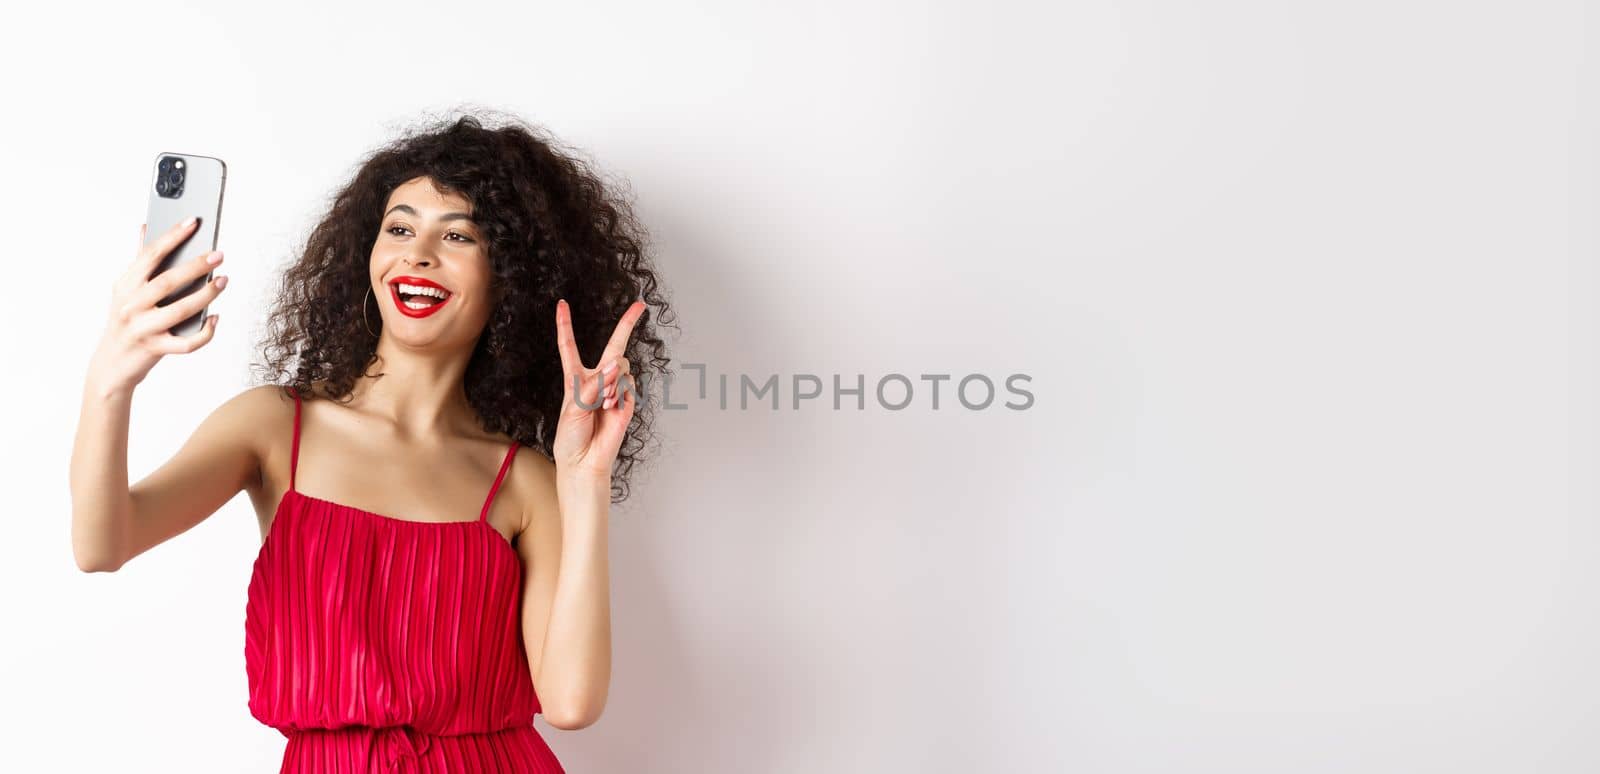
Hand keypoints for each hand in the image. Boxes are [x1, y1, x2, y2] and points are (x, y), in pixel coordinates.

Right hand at [88, 219, 226, 395]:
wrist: (110, 365)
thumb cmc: (125, 322)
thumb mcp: (126, 290)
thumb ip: (140, 261)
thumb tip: (145, 226)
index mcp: (125, 285)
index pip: (150, 255)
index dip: (172, 237)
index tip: (194, 222)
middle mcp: (131, 305)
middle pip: (167, 281)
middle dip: (195, 266)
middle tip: (219, 254)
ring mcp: (142, 328)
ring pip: (180, 310)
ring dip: (205, 295)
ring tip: (223, 281)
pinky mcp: (154, 349)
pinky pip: (186, 342)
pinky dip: (205, 331)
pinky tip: (214, 318)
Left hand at [551, 298, 646, 477]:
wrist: (585, 460)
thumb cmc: (571, 436)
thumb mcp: (573, 406)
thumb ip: (594, 384)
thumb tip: (615, 365)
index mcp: (575, 378)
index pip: (570, 346)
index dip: (565, 325)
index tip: (562, 304)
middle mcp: (597, 379)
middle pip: (614, 345)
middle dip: (627, 324)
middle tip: (640, 305)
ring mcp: (615, 389)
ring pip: (621, 367)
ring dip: (610, 383)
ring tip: (602, 405)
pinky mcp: (628, 401)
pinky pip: (628, 385)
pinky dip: (618, 395)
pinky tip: (611, 410)